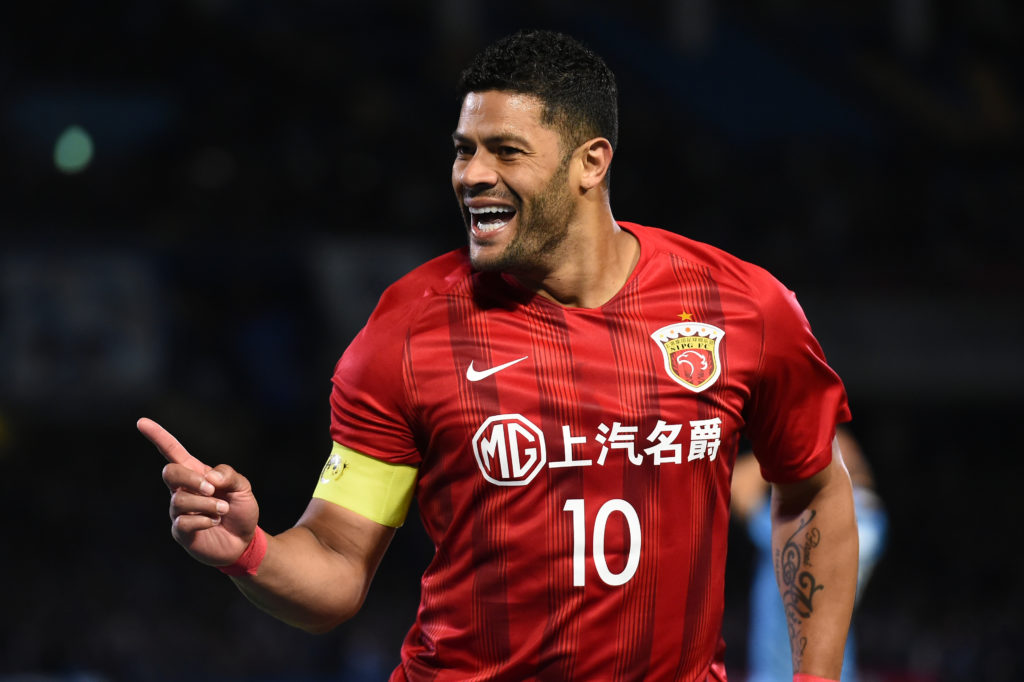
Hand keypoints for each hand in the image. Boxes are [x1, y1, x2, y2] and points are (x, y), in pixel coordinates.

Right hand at [138, 418, 259, 566]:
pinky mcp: (180, 531)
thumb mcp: (243, 487)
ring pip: (181, 500)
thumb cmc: (240, 510)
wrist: (244, 541)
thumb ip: (228, 475)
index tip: (141, 422)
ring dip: (207, 504)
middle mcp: (182, 490)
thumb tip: (209, 476)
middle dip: (191, 478)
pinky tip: (214, 522)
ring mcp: (179, 511)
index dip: (158, 436)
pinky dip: (204, 520)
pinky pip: (183, 522)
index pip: (172, 451)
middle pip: (170, 472)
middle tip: (213, 489)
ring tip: (223, 511)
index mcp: (196, 473)